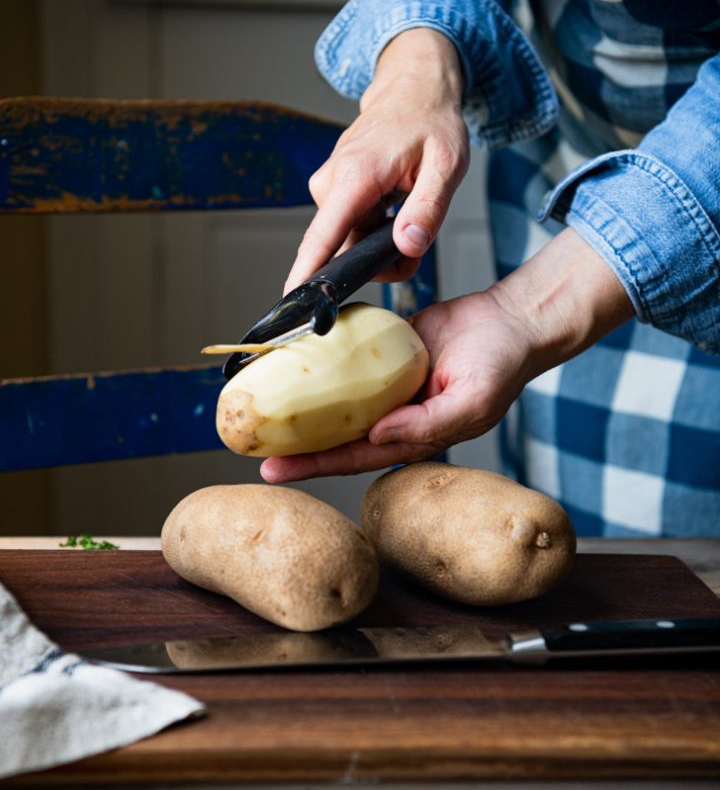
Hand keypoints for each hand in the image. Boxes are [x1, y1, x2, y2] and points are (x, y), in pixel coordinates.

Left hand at [260, 289, 533, 481]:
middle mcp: (393, 416)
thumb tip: (376, 435)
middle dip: (294, 444)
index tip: (274, 468)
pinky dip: (321, 367)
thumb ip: (426, 425)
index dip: (314, 464)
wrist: (508, 321)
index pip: (354, 457)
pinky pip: (346, 363)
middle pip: (335, 435)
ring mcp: (387, 386)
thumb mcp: (471, 401)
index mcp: (413, 436)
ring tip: (262, 407)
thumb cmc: (501, 366)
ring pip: (336, 401)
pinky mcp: (383, 356)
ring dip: (302, 406)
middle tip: (251, 445)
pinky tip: (293, 365)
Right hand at [284, 28, 468, 292]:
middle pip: (344, 248)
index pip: (322, 237)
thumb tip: (407, 246)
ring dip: (381, 243)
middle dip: (379, 260)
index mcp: (356, 176)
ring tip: (410, 216)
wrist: (413, 88)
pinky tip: (395, 209)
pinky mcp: (335, 190)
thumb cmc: (431, 122)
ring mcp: (331, 187)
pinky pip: (351, 227)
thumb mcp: (446, 165)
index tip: (290, 305)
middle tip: (415, 247)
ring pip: (350, 240)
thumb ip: (427, 209)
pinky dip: (375, 229)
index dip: (306, 275)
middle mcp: (333, 183)